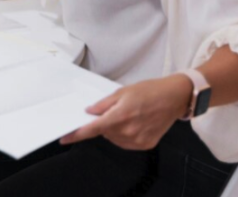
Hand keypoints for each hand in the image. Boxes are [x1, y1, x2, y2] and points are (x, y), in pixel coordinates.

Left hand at [60, 75, 191, 150]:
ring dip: (112, 130)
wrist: (174, 98)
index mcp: (120, 117)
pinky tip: (133, 124)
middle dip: (102, 123)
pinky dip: (123, 135)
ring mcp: (138, 140)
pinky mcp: (146, 145)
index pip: (92, 129)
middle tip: (113, 111)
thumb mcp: (122, 92)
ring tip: (127, 115)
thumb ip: (103, 104)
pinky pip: (125, 143)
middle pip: (103, 133)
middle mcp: (128, 131)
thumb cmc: (149, 91)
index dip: (76, 134)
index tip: (64, 138)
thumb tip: (89, 112)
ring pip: (113, 139)